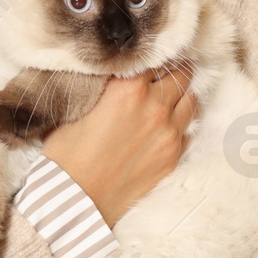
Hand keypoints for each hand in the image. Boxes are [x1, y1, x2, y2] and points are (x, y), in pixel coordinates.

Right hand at [40, 58, 198, 226]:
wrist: (77, 202)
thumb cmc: (67, 156)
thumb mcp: (75, 109)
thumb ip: (98, 87)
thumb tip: (107, 74)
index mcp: (128, 89)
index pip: (152, 57)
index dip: (148, 54)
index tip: (146, 55)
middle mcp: (155, 107)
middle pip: (180, 74)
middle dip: (171, 70)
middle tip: (160, 73)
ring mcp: (168, 133)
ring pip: (190, 100)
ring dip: (179, 96)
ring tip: (165, 100)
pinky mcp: (173, 157)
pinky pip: (188, 131)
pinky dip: (179, 125)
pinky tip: (162, 129)